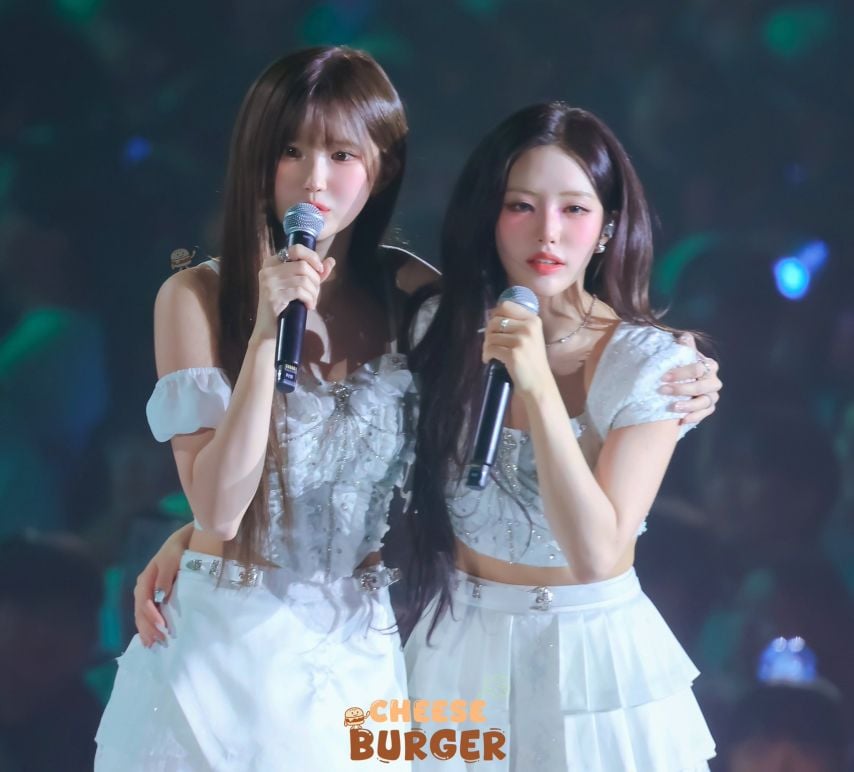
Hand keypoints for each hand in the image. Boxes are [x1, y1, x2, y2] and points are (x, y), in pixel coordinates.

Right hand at [133, 526, 189, 646]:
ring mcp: (149, 591)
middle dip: (148, 628)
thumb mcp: (173, 557)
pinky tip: (151, 637)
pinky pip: (149, 613)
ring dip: (147, 630)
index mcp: (146, 578)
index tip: (161, 627)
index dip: (151, 616)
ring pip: (142, 615)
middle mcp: (144, 587)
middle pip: (141, 611)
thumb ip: (165, 576)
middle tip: (159, 642)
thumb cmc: (180, 547)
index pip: (144, 601)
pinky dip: (149, 626)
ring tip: (153, 645)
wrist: (187, 538)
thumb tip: (159, 596)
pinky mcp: (156, 594)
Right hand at [252, 244, 335, 341]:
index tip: (320, 270)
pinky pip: (300, 291)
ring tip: (312, 301)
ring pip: (303, 279)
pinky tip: (309, 306)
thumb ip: (314, 273)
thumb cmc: (285, 307)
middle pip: (303, 266)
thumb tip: (331, 260)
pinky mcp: (272, 295)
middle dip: (316, 280)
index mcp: (272, 262)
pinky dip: (309, 299)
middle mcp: (268, 269)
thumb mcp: (300, 286)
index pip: (296, 248)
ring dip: (314, 292)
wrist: (268, 329)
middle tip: (315, 293)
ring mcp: (269, 282)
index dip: (312, 257)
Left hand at [482, 300, 551, 398]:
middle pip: (495, 321)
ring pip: (490, 336)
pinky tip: (490, 360)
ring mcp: (521, 341)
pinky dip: (486, 355)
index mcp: (533, 320)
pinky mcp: (513, 354)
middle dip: (488, 333)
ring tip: (492, 354)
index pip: (506, 306)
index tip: (494, 328)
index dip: (495, 315)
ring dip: (487, 346)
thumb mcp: (530, 337)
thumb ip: (516, 324)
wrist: (538, 385)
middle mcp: (528, 327)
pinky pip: (490, 349)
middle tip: (491, 344)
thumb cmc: (532, 362)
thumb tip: (491, 315)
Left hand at [660, 333, 720, 423]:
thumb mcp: (679, 358)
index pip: (698, 369)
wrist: (676, 386)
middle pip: (702, 387)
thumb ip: (684, 349)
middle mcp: (713, 381)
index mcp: (708, 366)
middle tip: (663, 391)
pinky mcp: (709, 408)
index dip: (682, 373)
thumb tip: (685, 336)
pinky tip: (682, 419)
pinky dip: (695, 417)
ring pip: (705, 402)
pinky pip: (706, 414)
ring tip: (673, 407)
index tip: (664, 377)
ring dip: (689, 405)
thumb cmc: (678, 369)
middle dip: (682, 389)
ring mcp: (712, 396)